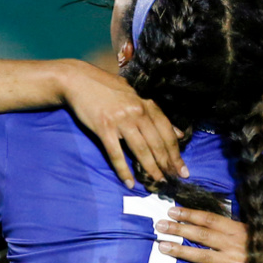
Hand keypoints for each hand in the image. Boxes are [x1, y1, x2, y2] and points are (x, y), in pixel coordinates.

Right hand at [62, 62, 186, 187]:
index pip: (167, 133)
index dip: (176, 154)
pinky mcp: (104, 128)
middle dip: (167, 165)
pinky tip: (130, 183)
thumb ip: (157, 115)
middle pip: (157, 144)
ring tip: (157, 182)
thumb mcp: (136, 96)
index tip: (183, 170)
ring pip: (141, 150)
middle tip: (173, 180)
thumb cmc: (108, 88)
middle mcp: (137, 112)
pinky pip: (116, 154)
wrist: (79, 80)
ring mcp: (121, 120)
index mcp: (147, 105)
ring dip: (150, 169)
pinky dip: (123, 170)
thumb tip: (179, 133)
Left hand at [155, 208, 262, 262]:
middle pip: (202, 234)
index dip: (191, 214)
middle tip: (160, 224)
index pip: (211, 219)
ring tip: (161, 246)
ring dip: (180, 250)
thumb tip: (254, 201)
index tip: (174, 210)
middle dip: (179, 228)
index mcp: (241, 231)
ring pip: (201, 256)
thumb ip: (260, 218)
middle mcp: (234, 246)